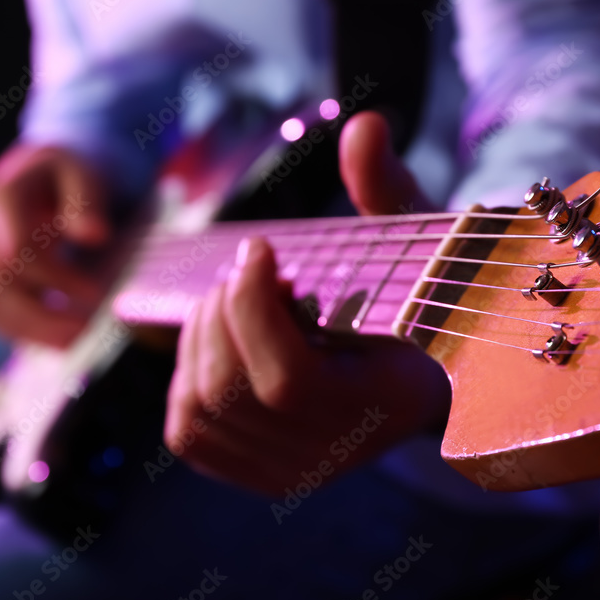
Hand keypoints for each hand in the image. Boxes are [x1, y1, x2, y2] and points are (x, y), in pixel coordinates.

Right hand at [0, 144, 112, 346]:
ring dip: (26, 331)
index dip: (57, 278)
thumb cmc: (63, 176)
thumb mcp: (82, 173)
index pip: (18, 249)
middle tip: (84, 333)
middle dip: (40, 316)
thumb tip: (94, 234)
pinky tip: (49, 337)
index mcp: (2, 197)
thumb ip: (87, 201)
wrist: (36, 173)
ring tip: (69, 342)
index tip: (95, 295)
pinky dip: (14, 330)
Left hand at [165, 112, 449, 495]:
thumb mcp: (410, 244)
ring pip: (199, 406)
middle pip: (230, 389)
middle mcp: (333, 455)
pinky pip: (185, 431)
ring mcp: (289, 473)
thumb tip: (364, 125)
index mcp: (383, 404)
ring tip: (233, 299)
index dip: (254, 310)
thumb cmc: (412, 303)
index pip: (287, 382)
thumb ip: (388, 189)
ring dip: (200, 335)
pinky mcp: (255, 474)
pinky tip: (222, 338)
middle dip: (223, 310)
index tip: (260, 250)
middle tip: (246, 271)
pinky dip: (187, 372)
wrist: (413, 378)